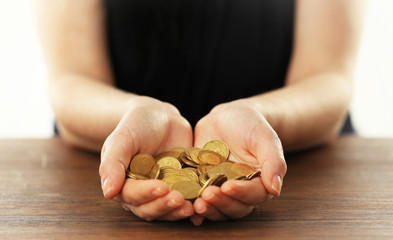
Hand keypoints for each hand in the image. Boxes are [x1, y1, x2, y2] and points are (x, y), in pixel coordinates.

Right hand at [99, 96, 194, 220]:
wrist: (160, 117)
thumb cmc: (136, 125)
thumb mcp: (122, 139)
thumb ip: (112, 164)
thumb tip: (108, 192)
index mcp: (124, 184)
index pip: (133, 196)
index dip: (146, 194)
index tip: (161, 187)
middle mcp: (142, 193)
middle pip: (151, 208)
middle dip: (165, 206)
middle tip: (179, 199)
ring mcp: (163, 192)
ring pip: (169, 209)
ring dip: (179, 211)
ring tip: (192, 207)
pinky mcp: (181, 188)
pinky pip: (187, 200)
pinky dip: (194, 205)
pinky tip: (203, 204)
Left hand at [190, 99, 286, 224]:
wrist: (228, 118)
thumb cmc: (251, 125)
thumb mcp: (265, 138)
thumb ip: (274, 161)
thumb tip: (276, 189)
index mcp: (259, 183)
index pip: (253, 195)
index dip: (240, 193)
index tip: (227, 186)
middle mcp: (240, 191)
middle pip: (233, 207)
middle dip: (220, 203)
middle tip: (207, 196)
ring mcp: (219, 190)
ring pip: (216, 208)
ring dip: (207, 209)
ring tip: (195, 204)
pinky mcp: (201, 185)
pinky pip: (197, 199)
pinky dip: (191, 206)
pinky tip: (184, 207)